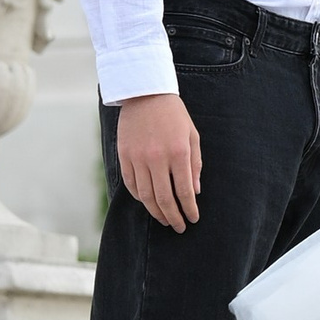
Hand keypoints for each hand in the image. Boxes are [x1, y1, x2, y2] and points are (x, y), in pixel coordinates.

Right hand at [115, 90, 201, 232]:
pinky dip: (139, 197)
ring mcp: (138, 158)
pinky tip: (147, 203)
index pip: (184, 191)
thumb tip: (194, 192)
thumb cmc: (173, 114)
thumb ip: (195, 165)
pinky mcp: (124, 156)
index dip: (189, 209)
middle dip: (173, 217)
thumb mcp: (192, 135)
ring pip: (146, 196)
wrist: (144, 93)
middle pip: (164, 198)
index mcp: (178, 152)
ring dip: (156, 212)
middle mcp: (157, 158)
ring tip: (164, 219)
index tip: (193, 219)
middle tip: (179, 227)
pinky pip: (131, 184)